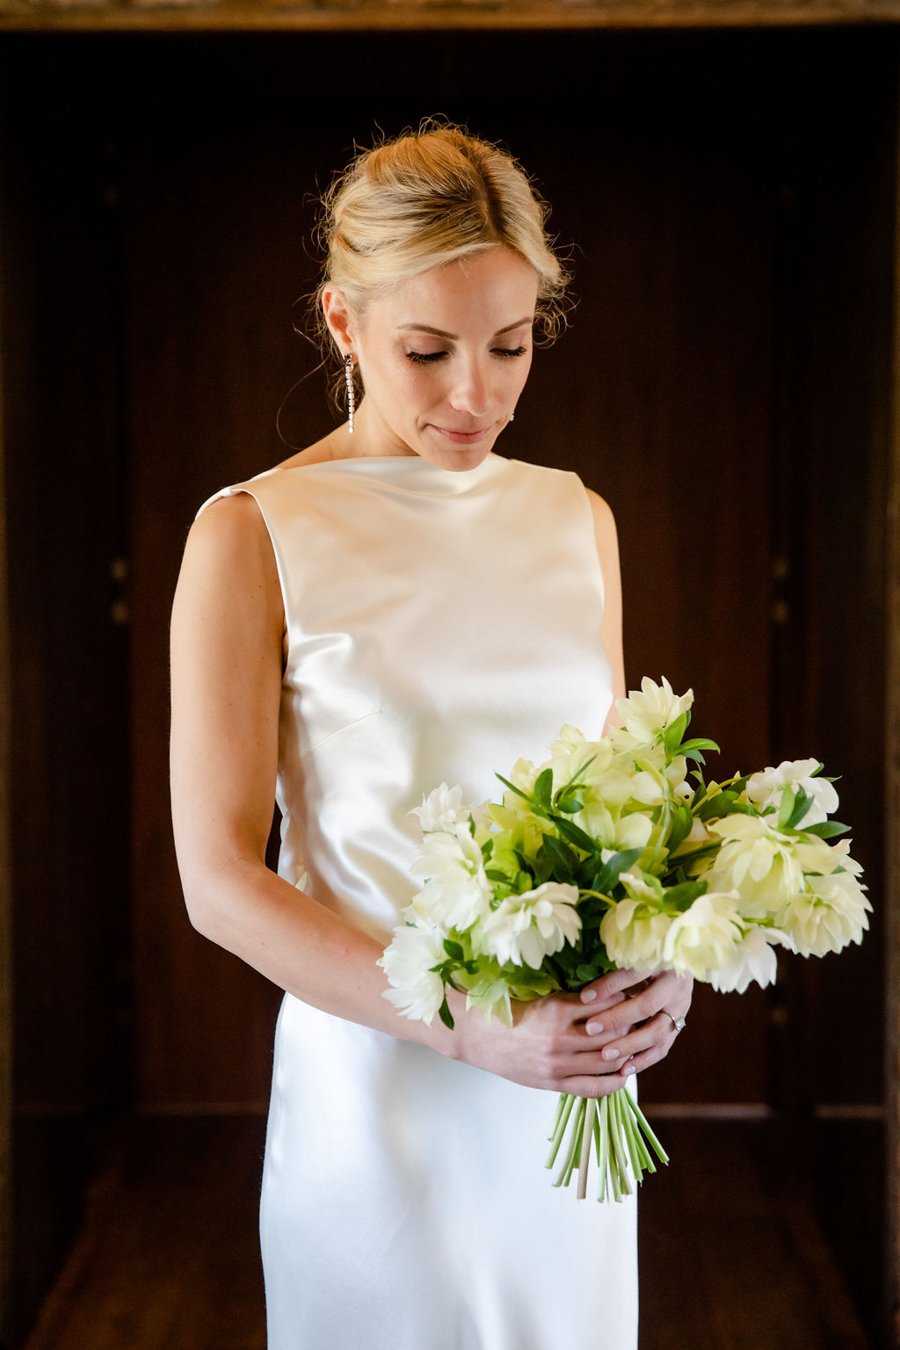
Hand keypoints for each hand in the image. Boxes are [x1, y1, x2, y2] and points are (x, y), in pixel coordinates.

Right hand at [448, 970, 673, 1098]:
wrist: (478, 1036)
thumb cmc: (509, 1011)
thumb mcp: (541, 998)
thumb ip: (571, 1000)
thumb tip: (607, 996)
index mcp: (556, 1010)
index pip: (604, 1007)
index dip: (624, 1002)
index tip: (635, 996)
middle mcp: (560, 1038)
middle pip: (610, 1034)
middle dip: (630, 1027)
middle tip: (644, 1019)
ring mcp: (558, 1064)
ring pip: (605, 1060)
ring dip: (625, 1052)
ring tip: (638, 1043)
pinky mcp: (554, 1083)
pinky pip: (592, 1087)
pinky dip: (613, 1083)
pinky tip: (625, 1073)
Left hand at [579, 967, 693, 1076]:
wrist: (679, 964)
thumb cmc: (647, 956)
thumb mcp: (634, 955)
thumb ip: (614, 968)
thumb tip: (584, 983)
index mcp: (661, 962)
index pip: (633, 974)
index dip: (608, 986)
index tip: (584, 997)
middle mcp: (674, 985)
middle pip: (647, 1005)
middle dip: (617, 1019)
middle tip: (591, 1029)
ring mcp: (680, 1008)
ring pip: (658, 1031)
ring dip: (631, 1045)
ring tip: (606, 1055)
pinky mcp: (678, 1026)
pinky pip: (662, 1047)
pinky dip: (643, 1059)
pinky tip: (624, 1069)